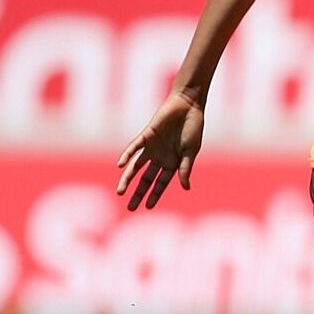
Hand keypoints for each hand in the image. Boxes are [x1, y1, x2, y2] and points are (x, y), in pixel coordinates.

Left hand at [116, 91, 204, 210]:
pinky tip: (120, 165)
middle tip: (131, 208)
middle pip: (146, 179)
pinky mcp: (146, 136)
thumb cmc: (193, 128)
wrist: (188, 105)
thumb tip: (185, 187)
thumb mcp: (191, 151)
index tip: (147, 207)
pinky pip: (134, 147)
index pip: (161, 183)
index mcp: (173, 163)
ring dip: (128, 179)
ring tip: (120, 191)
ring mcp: (152, 147)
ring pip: (136, 167)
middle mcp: (160, 157)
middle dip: (139, 193)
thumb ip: (185, 168)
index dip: (155, 195)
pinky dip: (127, 155)